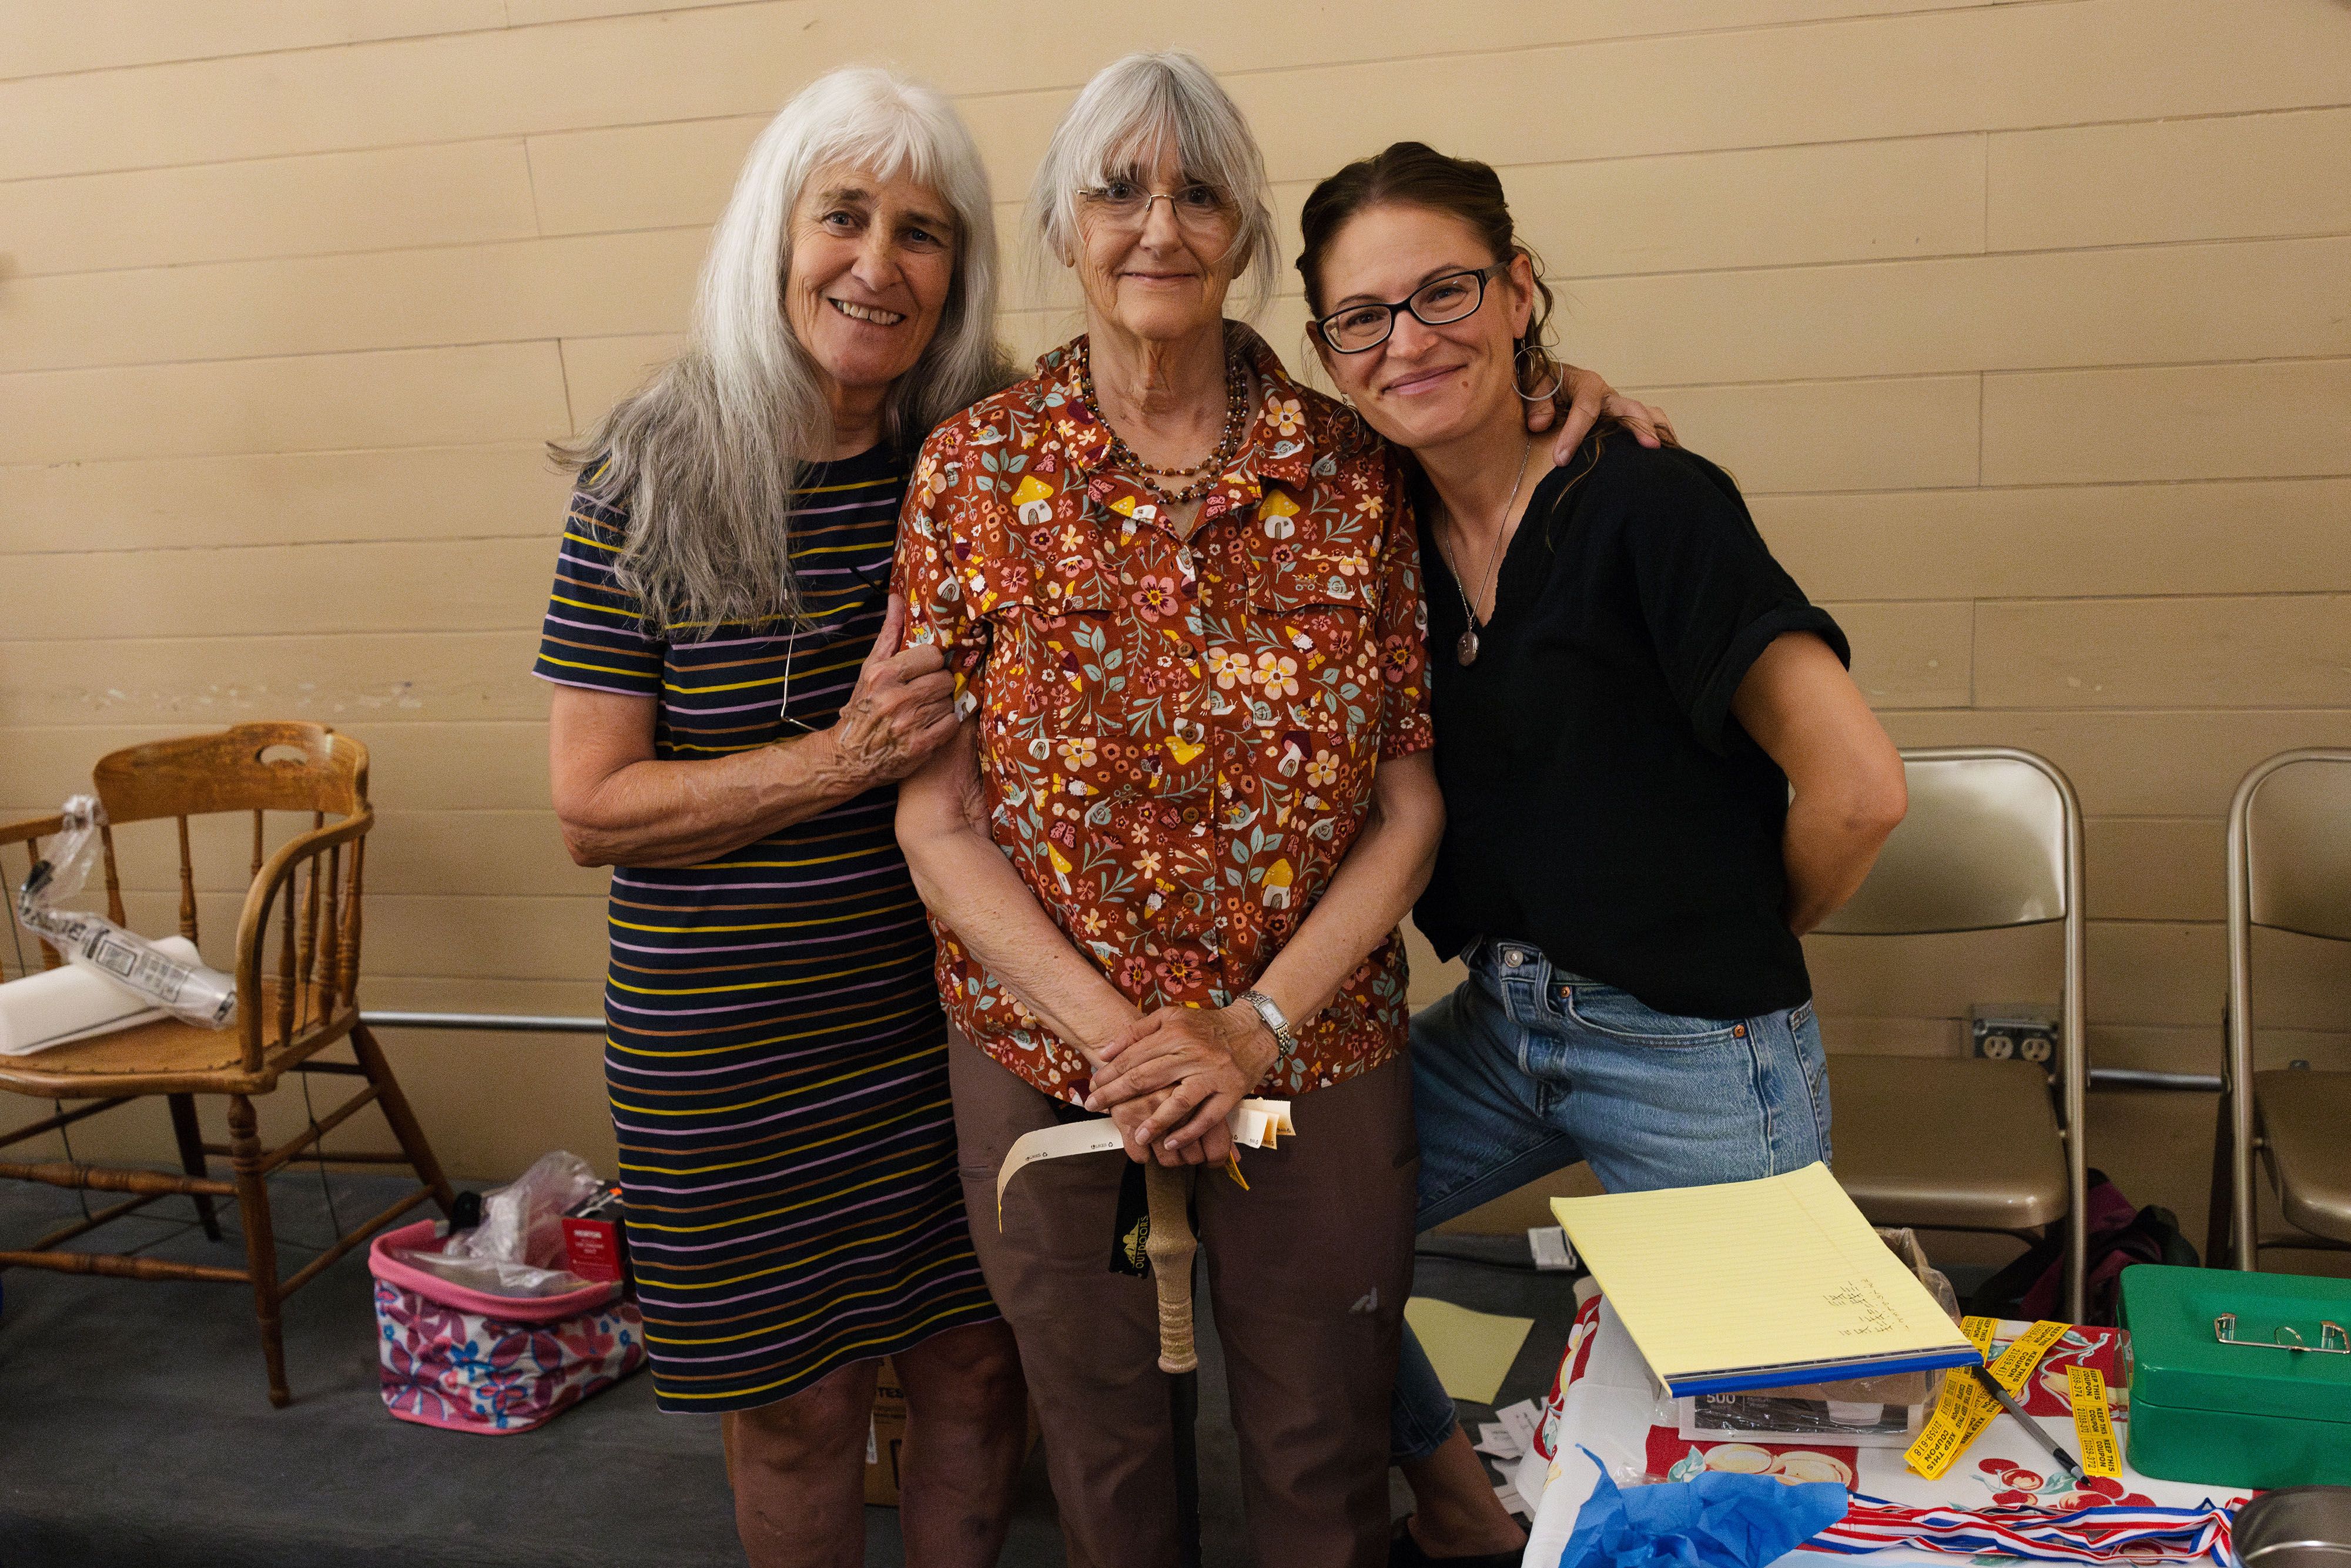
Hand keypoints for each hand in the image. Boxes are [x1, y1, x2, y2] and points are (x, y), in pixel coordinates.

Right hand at [827, 594, 959, 787]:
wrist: (847, 757)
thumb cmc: (861, 709)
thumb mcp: (870, 669)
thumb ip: (889, 634)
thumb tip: (897, 598)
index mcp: (883, 674)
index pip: (932, 655)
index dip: (932, 663)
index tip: (925, 671)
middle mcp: (896, 698)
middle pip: (944, 679)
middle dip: (939, 685)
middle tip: (926, 692)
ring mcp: (909, 723)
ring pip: (950, 702)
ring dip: (942, 706)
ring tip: (925, 711)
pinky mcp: (921, 746)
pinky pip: (952, 724)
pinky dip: (946, 725)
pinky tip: (930, 726)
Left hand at [1085, 1003, 1277, 1159]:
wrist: (1253, 1029)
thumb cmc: (1207, 1025)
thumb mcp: (1172, 1016)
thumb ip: (1138, 1030)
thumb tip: (1105, 1051)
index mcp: (1175, 1032)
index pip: (1133, 1056)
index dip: (1109, 1074)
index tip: (1091, 1088)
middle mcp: (1191, 1053)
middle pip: (1147, 1077)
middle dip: (1116, 1095)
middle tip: (1094, 1108)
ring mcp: (1212, 1074)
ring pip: (1178, 1101)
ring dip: (1155, 1121)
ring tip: (1137, 1136)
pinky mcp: (1230, 1092)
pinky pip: (1207, 1117)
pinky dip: (1190, 1131)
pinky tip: (1172, 1142)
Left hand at [1523, 362, 1676, 463]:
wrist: (1548, 383)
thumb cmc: (1541, 384)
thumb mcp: (1533, 385)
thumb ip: (1536, 401)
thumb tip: (1540, 423)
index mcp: (1585, 384)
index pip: (1585, 408)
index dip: (1574, 434)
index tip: (1561, 460)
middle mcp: (1608, 395)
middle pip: (1629, 408)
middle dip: (1639, 426)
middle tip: (1649, 447)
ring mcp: (1619, 407)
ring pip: (1646, 414)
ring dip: (1657, 431)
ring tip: (1667, 452)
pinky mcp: (1623, 419)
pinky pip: (1649, 423)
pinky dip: (1662, 435)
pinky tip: (1671, 454)